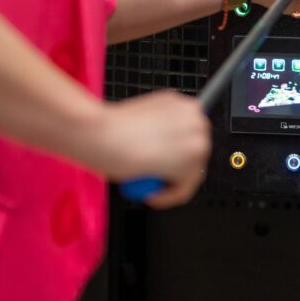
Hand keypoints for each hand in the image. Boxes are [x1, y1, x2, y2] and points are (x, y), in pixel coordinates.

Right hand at [79, 91, 210, 208]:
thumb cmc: (112, 127)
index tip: (161, 162)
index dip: (174, 152)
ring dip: (170, 183)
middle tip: (153, 177)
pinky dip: (167, 197)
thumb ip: (161, 128)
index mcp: (182, 103)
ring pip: (191, 173)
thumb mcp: (145, 118)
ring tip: (146, 183)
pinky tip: (150, 193)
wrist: (102, 133)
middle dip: (174, 168)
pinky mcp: (191, 163)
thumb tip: (164, 145)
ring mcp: (197, 139)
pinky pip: (184, 190)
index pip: (189, 134)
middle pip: (195, 152)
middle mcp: (195, 117)